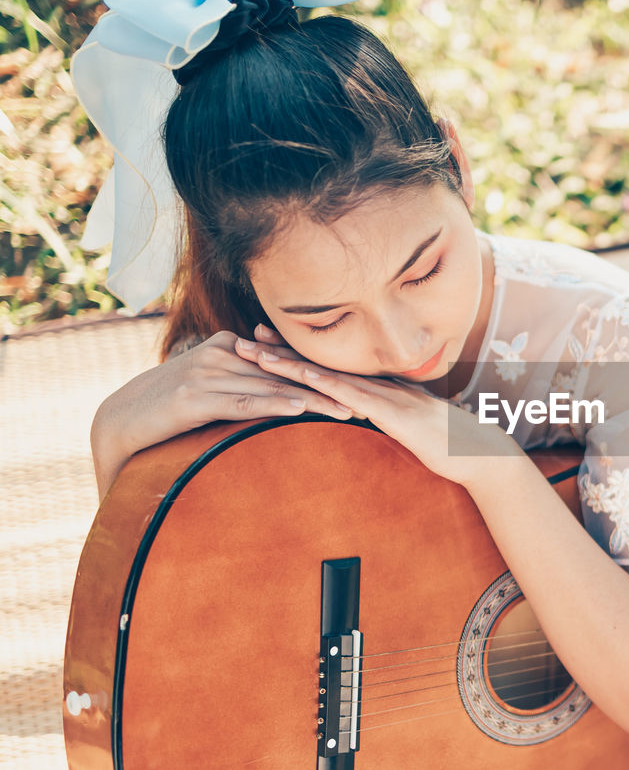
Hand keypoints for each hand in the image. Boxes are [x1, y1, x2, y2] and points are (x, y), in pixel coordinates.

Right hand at [90, 327, 354, 499]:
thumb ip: (246, 385)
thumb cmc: (171, 410)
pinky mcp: (194, 398)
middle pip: (285, 372)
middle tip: (368, 399)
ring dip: (312, 399)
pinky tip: (301, 410)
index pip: (284, 361)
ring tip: (348, 412)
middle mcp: (221, 354)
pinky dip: (273, 405)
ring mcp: (207, 374)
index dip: (322, 373)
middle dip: (328, 386)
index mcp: (228, 347)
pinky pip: (243, 402)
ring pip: (271, 387)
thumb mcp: (213, 390)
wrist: (120, 421)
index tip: (359, 385)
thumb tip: (288, 396)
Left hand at [237, 325, 523, 487]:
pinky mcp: (395, 415)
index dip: (299, 352)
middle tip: (246, 335)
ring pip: (332, 375)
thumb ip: (389, 422)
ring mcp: (389, 396)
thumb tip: (366, 425)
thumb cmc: (451, 447)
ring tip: (257, 354)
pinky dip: (327, 385)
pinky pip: (355, 397)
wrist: (483, 455)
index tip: (267, 341)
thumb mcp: (411, 431)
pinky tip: (301, 378)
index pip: (334, 367)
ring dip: (292, 364)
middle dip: (285, 349)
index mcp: (384, 388)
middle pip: (325, 363)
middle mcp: (383, 384)